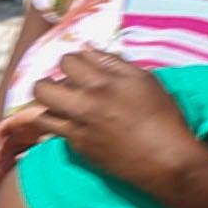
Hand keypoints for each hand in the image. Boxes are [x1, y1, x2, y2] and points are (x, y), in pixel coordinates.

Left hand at [22, 48, 206, 197]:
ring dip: (49, 107)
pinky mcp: (78, 147)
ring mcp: (78, 127)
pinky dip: (59, 126)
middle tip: (63, 88)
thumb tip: (87, 48)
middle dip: (48, 84)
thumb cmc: (163, 116)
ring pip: (41, 112)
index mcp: (103, 82)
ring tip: (64, 107)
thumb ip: (113, 62)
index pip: (67, 61)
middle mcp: (85, 103)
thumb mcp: (144, 80)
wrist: (166, 159)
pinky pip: (54, 132)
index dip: (72, 62)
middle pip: (42, 87)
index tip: (80, 69)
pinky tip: (74, 124)